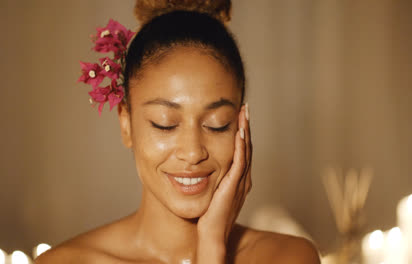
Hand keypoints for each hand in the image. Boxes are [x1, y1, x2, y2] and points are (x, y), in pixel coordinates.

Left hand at [196, 104, 251, 260]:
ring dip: (246, 131)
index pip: (242, 150)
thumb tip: (199, 168)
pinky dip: (241, 146)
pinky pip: (240, 162)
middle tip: (245, 107)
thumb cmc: (208, 217)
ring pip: (246, 151)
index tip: (239, 116)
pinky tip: (239, 132)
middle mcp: (243, 178)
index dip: (242, 132)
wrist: (211, 235)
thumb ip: (212, 179)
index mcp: (238, 179)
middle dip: (246, 126)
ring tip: (244, 113)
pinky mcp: (234, 186)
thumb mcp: (212, 192)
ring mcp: (241, 182)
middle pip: (247, 146)